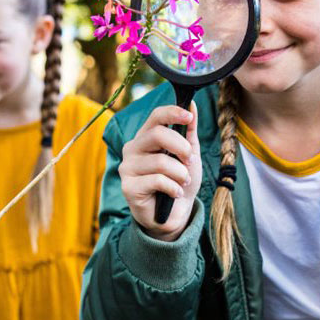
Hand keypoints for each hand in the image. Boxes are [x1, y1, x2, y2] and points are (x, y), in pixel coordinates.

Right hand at [119, 102, 201, 240]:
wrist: (175, 214)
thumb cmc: (179, 181)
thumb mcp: (189, 155)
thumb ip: (189, 131)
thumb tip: (192, 105)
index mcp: (145, 137)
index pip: (155, 116)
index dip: (172, 113)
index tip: (189, 117)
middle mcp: (133, 149)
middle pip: (158, 134)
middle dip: (182, 148)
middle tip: (190, 161)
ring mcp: (128, 168)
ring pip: (161, 161)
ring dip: (180, 173)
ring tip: (183, 182)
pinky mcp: (128, 187)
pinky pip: (157, 181)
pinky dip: (173, 188)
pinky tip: (175, 193)